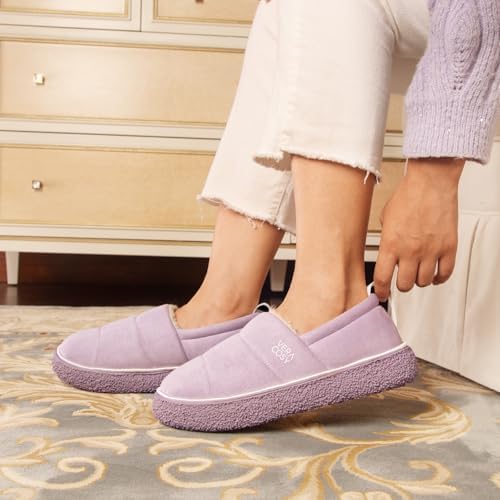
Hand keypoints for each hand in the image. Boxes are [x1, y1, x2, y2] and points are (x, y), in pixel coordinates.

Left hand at [374, 158, 464, 301]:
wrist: (431, 182)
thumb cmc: (408, 195)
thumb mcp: (385, 218)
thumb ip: (386, 238)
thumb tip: (388, 251)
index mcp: (391, 244)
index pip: (383, 278)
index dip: (381, 290)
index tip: (381, 294)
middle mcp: (410, 251)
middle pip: (405, 285)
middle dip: (401, 285)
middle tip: (401, 280)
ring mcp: (431, 251)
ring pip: (424, 282)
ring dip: (419, 280)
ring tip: (418, 272)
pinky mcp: (448, 247)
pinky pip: (445, 273)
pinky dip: (439, 278)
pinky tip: (434, 274)